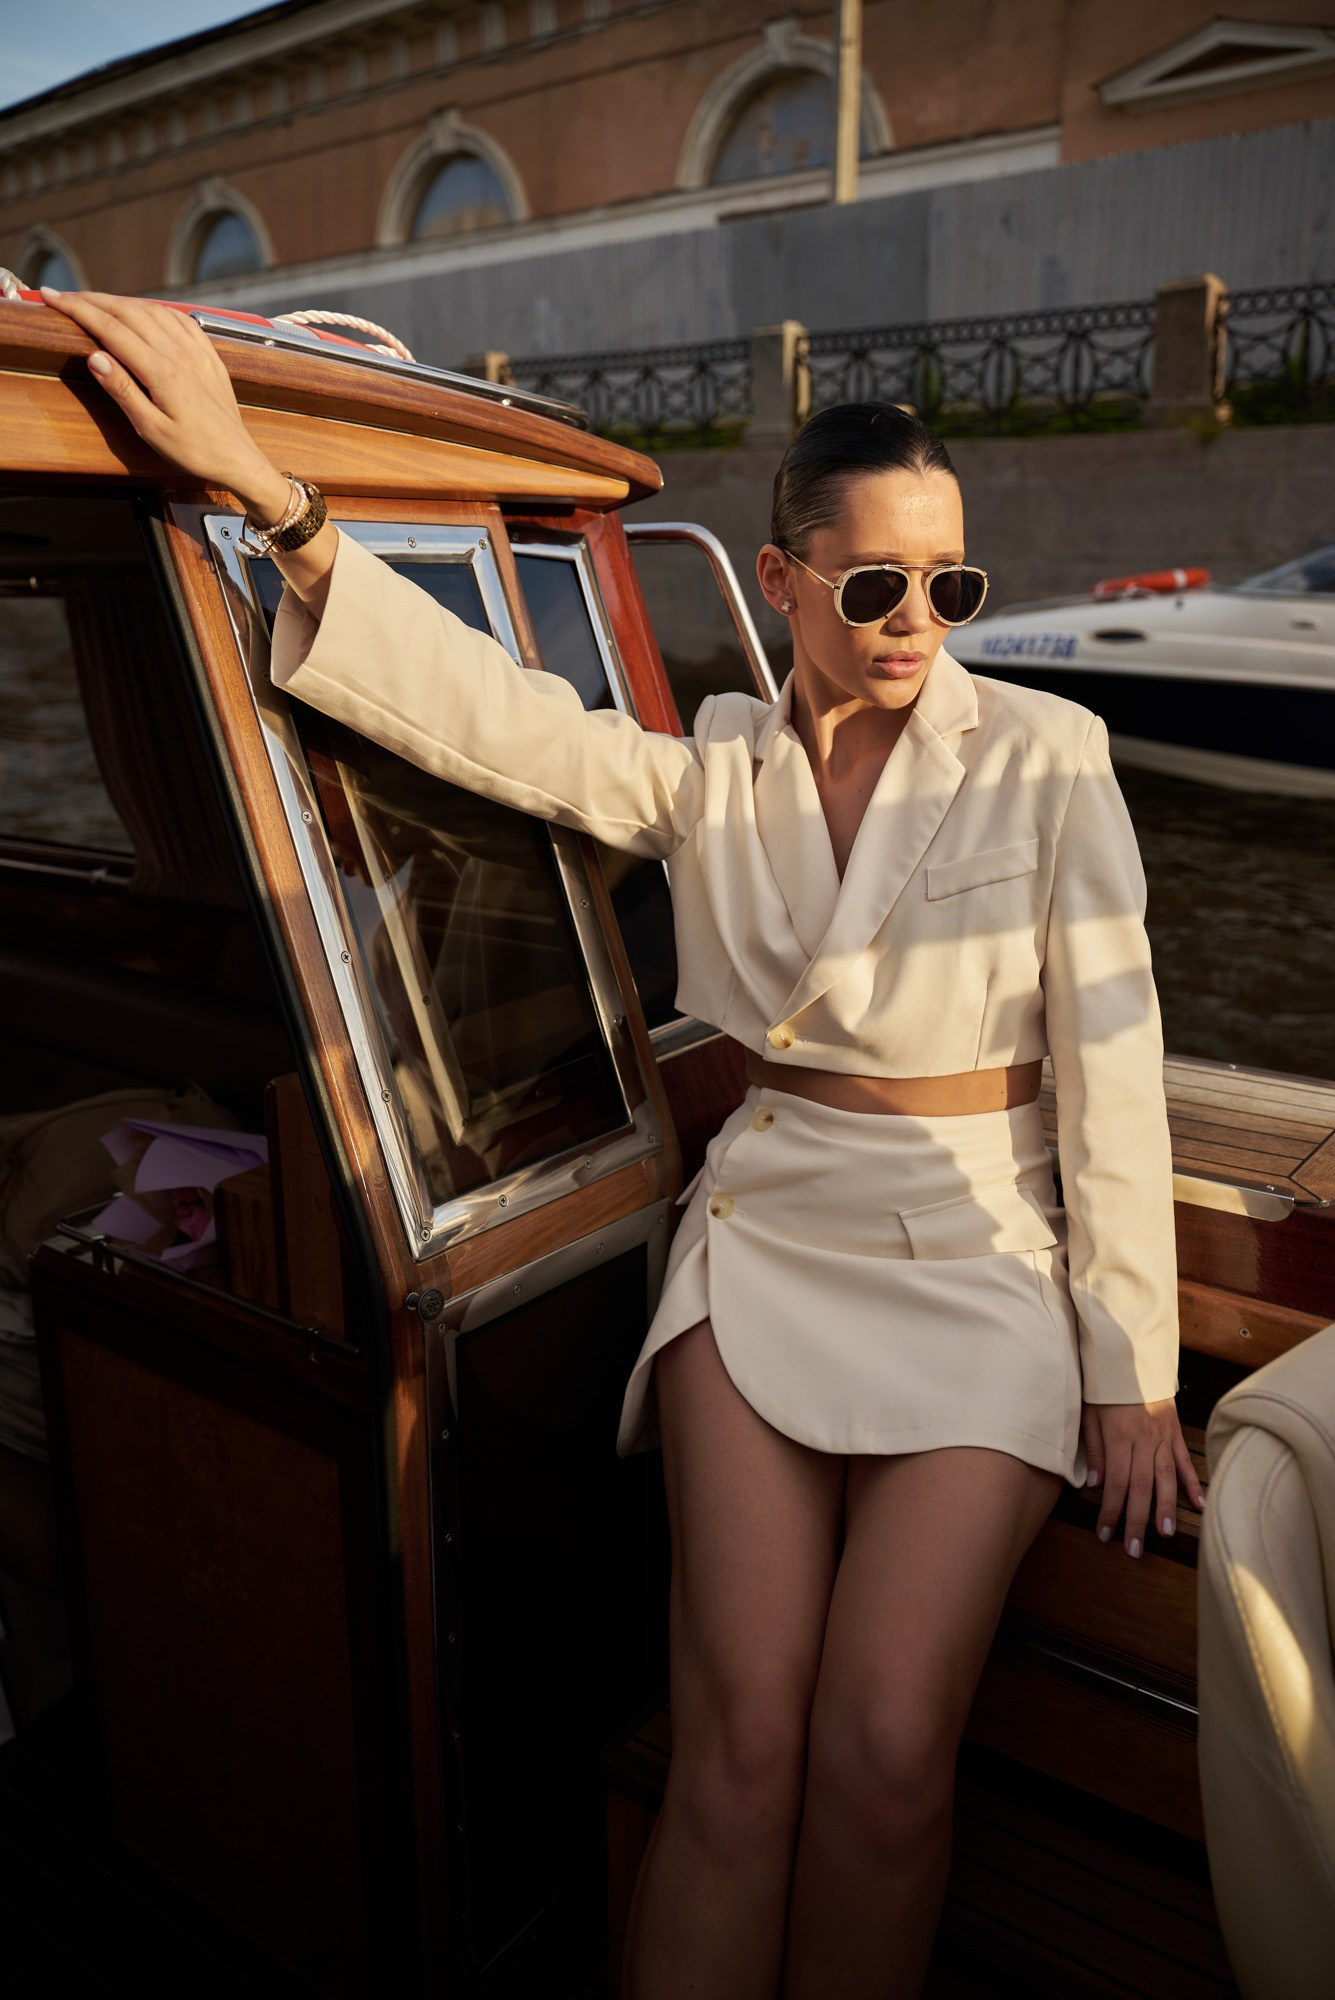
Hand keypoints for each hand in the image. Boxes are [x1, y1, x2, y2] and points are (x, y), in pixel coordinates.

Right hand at [39, 288, 289, 520]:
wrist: (237, 459)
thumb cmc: (194, 452)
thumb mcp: (151, 430)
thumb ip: (123, 391)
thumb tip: (95, 356)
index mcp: (162, 372)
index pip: (110, 329)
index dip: (78, 309)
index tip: (52, 297)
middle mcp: (180, 354)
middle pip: (128, 312)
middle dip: (92, 299)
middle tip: (65, 296)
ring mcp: (197, 351)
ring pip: (153, 310)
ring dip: (121, 301)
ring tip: (96, 301)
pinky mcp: (209, 355)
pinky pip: (180, 318)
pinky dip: (155, 308)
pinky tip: (145, 310)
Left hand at [1081, 1398, 1204, 1556]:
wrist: (1132, 1355)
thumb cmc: (1105, 1387)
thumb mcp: (1089, 1413)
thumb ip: (1095, 1449)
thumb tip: (1097, 1485)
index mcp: (1118, 1435)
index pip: (1116, 1482)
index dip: (1112, 1511)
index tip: (1106, 1534)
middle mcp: (1143, 1438)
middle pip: (1142, 1486)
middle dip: (1137, 1520)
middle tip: (1135, 1549)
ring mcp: (1163, 1435)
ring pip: (1167, 1476)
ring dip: (1166, 1507)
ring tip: (1165, 1533)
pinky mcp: (1175, 1431)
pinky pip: (1184, 1460)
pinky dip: (1193, 1483)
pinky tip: (1200, 1504)